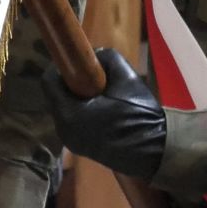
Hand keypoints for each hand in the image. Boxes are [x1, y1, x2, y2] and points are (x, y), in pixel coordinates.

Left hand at [41, 48, 167, 179]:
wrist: (157, 153)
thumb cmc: (140, 116)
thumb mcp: (126, 79)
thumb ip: (107, 59)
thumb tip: (95, 54)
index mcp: (69, 115)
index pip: (49, 81)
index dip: (61, 65)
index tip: (77, 59)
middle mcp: (63, 130)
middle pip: (57, 95)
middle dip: (73, 81)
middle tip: (94, 75)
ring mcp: (71, 141)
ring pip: (65, 107)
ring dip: (79, 96)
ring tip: (104, 93)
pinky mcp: (80, 147)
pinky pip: (74, 121)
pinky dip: (83, 110)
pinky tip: (104, 108)